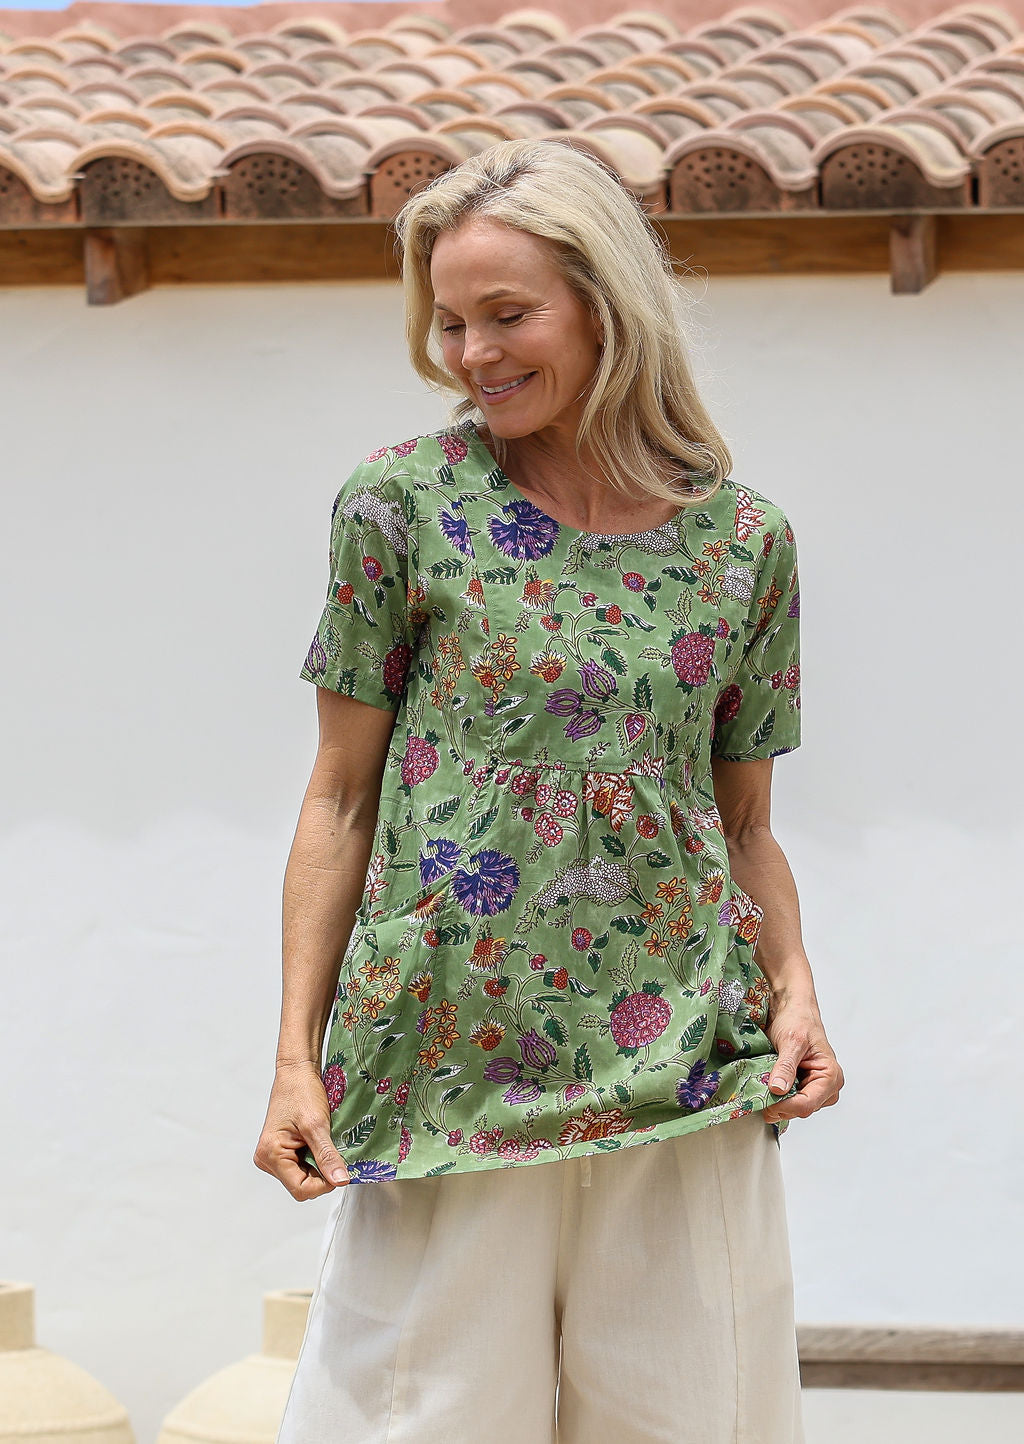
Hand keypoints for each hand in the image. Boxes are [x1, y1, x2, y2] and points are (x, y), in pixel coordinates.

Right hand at [253, 1060, 350, 1198]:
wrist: (296, 1072)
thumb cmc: (301, 1091)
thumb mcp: (318, 1125)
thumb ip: (328, 1156)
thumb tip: (340, 1180)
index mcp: (271, 1154)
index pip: (301, 1189)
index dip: (324, 1183)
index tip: (339, 1169)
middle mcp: (267, 1159)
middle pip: (301, 1185)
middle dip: (321, 1173)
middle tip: (331, 1150)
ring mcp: (273, 1155)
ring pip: (303, 1176)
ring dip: (318, 1165)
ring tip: (323, 1142)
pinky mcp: (280, 1150)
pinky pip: (301, 1165)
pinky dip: (314, 1158)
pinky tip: (317, 1142)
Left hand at [761, 993, 843, 1124]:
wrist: (792, 1009)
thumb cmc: (798, 1020)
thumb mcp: (791, 1041)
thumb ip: (786, 1066)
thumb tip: (778, 1089)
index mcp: (831, 1075)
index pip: (807, 1104)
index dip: (785, 1106)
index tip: (765, 1100)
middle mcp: (827, 1086)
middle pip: (801, 1109)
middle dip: (779, 1104)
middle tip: (760, 1092)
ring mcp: (815, 1088)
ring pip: (794, 1108)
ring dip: (777, 1101)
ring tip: (764, 1086)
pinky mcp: (802, 1087)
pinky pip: (789, 1101)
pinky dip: (776, 1097)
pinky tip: (768, 1086)